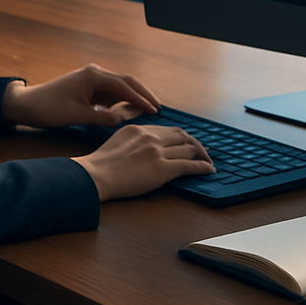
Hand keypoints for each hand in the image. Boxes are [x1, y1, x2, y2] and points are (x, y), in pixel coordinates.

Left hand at [2, 63, 159, 128]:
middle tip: (159, 107)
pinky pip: (111, 93)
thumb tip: (122, 120)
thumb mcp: (76, 116)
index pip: (124, 86)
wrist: (27, 104)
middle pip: (126, 81)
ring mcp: (92, 80)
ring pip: (120, 87)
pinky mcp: (89, 88)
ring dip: (134, 97)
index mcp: (93, 76)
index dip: (140, 98)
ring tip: (149, 110)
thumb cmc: (48, 108)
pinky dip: (122, 101)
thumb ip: (101, 117)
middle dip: (143, 93)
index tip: (154, 110)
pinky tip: (130, 111)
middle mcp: (95, 73)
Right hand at [72, 124, 214, 200]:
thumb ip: (132, 139)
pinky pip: (189, 166)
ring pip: (187, 149)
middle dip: (194, 143)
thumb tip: (140, 145)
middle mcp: (151, 137)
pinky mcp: (162, 169)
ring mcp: (157, 152)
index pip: (167, 130)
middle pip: (181, 136)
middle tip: (201, 151)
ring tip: (207, 161)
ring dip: (200, 155)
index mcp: (139, 129)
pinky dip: (202, 167)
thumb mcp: (116, 140)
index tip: (186, 142)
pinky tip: (209, 169)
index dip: (180, 137)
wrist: (96, 175)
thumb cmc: (101, 165)